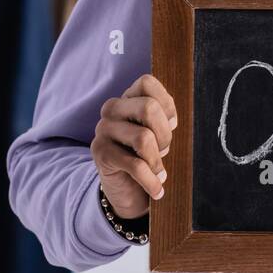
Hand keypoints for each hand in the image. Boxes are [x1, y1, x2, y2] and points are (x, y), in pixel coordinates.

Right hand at [91, 74, 177, 218]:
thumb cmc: (146, 154)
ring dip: (157, 159)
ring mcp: (103, 130)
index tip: (172, 124)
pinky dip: (151, 181)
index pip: (146, 83)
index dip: (166, 104)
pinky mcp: (100, 153)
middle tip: (165, 150)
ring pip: (143, 138)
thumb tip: (172, 120)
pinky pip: (135, 165)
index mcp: (127, 98)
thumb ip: (163, 118)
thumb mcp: (157, 132)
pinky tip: (157, 189)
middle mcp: (111, 109)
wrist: (125, 189)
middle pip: (148, 108)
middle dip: (164, 134)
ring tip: (159, 170)